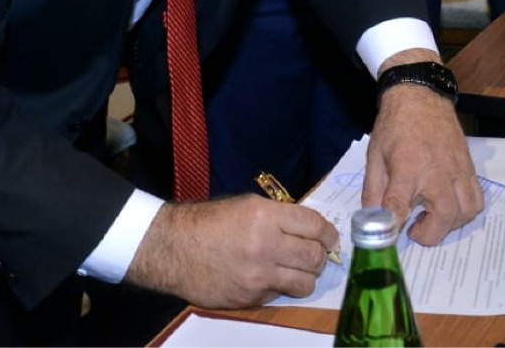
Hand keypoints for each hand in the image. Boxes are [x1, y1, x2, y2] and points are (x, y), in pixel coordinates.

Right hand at [126, 195, 337, 306]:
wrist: (174, 248)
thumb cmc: (209, 222)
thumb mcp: (246, 206)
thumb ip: (279, 215)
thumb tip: (307, 228)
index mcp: (266, 216)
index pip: (315, 226)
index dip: (329, 233)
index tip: (330, 237)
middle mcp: (266, 246)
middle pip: (315, 257)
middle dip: (321, 255)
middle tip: (316, 254)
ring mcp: (259, 276)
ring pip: (306, 283)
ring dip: (307, 276)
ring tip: (297, 270)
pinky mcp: (251, 298)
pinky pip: (280, 295)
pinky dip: (280, 287)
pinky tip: (268, 278)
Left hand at [363, 52, 482, 245]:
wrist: (421, 96)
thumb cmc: (395, 126)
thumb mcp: (375, 156)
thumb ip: (373, 191)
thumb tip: (372, 220)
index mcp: (408, 167)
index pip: (400, 206)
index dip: (393, 227)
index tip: (390, 239)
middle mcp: (437, 171)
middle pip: (444, 216)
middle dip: (430, 233)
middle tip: (415, 228)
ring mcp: (458, 169)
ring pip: (466, 211)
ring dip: (450, 224)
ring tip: (433, 218)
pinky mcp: (469, 167)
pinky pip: (478, 198)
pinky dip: (467, 211)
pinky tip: (450, 207)